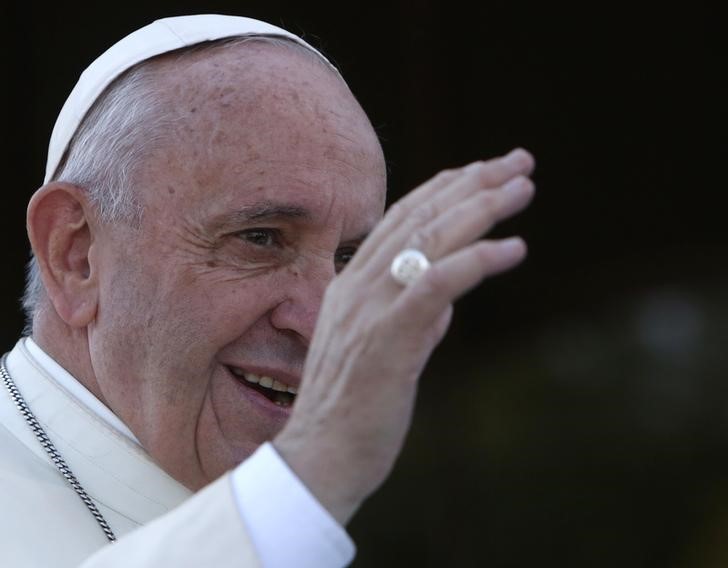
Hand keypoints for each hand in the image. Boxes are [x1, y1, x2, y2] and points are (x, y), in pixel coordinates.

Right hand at [274, 148, 535, 523]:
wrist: (319, 459)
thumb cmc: (353, 409)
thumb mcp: (384, 351)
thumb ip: (415, 318)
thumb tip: (446, 300)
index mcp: (352, 285)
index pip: (402, 218)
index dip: (446, 188)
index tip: (484, 171)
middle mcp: (357, 286)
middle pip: (420, 217)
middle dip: (473, 182)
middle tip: (519, 161)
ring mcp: (370, 310)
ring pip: (428, 239)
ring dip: (480, 208)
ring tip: (522, 187)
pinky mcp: (388, 339)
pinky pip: (435, 284)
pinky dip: (477, 260)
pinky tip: (514, 248)